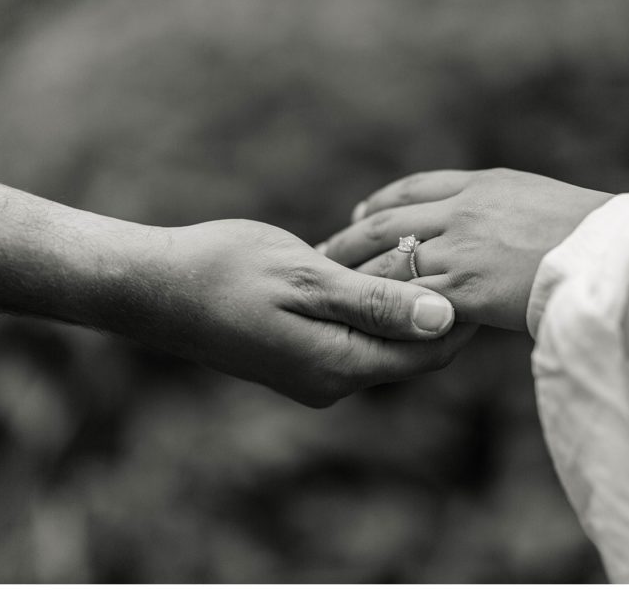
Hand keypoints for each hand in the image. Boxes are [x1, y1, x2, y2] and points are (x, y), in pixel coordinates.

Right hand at [116, 219, 476, 406]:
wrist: (153, 287)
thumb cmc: (225, 272)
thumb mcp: (309, 278)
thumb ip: (379, 301)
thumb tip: (445, 318)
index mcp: (339, 366)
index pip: (430, 351)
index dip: (461, 312)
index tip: (475, 264)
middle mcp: (332, 381)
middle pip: (410, 349)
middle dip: (432, 302)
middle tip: (439, 247)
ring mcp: (313, 373)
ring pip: (382, 339)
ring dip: (398, 297)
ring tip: (401, 249)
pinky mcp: (298, 358)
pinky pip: (353, 334)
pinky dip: (368, 302)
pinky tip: (361, 265)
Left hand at [318, 169, 611, 330]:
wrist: (613, 253)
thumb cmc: (594, 233)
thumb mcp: (541, 200)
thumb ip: (503, 208)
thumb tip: (491, 226)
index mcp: (482, 183)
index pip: (412, 188)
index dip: (379, 203)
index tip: (359, 215)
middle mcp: (462, 209)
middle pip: (387, 222)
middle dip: (350, 239)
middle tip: (324, 253)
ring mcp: (461, 248)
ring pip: (389, 260)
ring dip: (356, 276)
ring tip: (333, 290)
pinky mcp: (466, 288)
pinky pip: (411, 298)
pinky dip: (384, 308)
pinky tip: (367, 318)